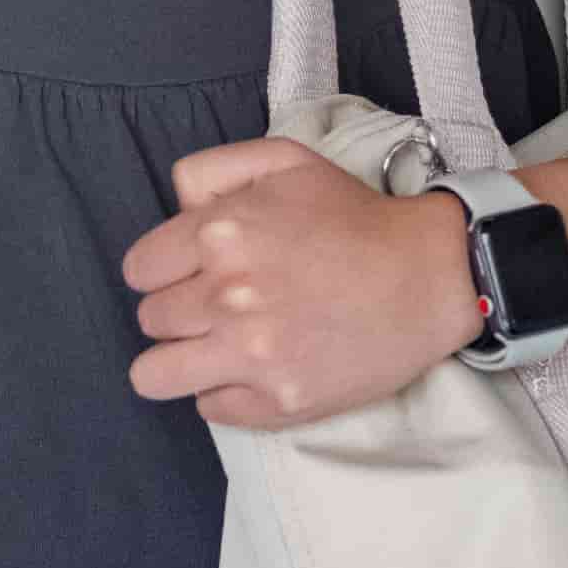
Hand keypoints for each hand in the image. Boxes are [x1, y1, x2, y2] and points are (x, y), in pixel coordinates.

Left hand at [120, 136, 485, 428]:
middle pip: (150, 320)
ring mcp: (251, 355)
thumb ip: (210, 170)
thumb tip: (174, 208)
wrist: (429, 275)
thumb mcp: (282, 160)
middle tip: (216, 306)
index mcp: (219, 233)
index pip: (138, 271)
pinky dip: (223, 392)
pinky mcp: (278, 401)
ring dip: (176, 361)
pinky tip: (252, 370)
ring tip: (207, 350)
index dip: (161, 270)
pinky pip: (208, 408)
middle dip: (176, 310)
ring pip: (155, 375)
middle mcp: (226, 296)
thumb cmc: (354, 216)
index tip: (187, 273)